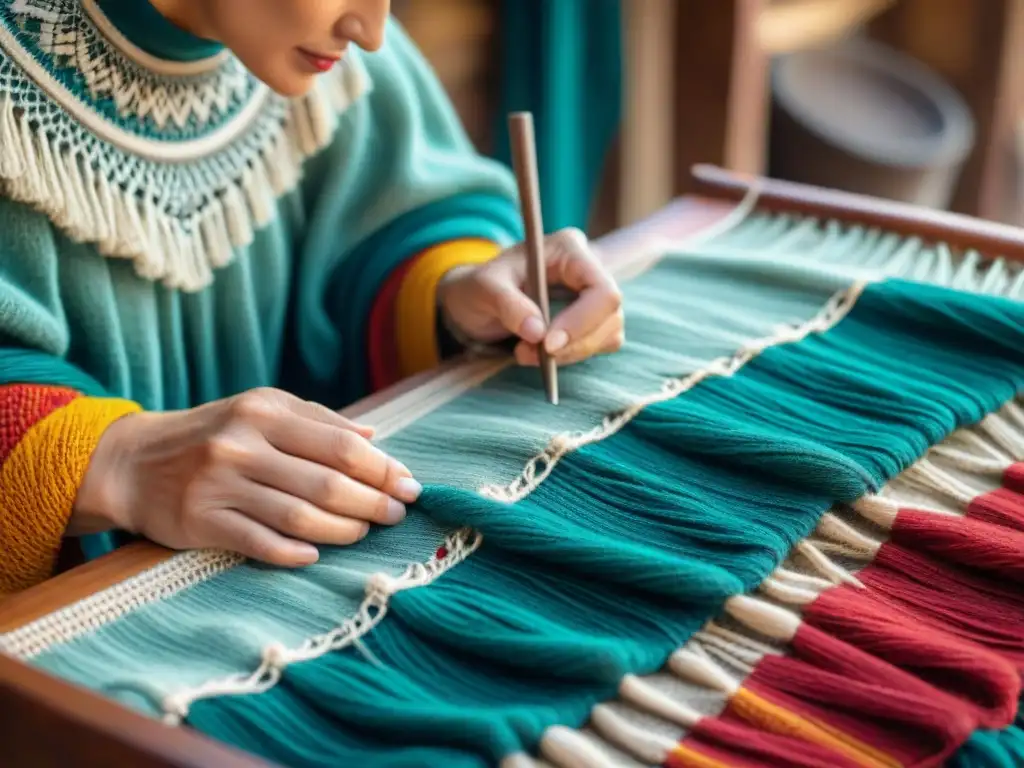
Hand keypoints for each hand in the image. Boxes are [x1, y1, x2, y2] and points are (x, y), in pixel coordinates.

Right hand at [71, 388, 420, 566]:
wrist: (133, 462)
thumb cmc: (213, 433)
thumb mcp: (261, 410)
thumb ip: (318, 420)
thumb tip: (375, 435)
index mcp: (264, 411)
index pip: (341, 445)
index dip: (383, 468)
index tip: (409, 484)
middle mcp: (242, 444)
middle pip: (327, 483)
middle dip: (373, 502)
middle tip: (398, 513)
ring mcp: (219, 484)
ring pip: (299, 517)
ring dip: (343, 530)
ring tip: (366, 532)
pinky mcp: (200, 521)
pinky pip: (259, 543)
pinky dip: (294, 552)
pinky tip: (317, 554)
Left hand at [438, 227, 623, 366]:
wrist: (472, 302)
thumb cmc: (478, 288)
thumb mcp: (483, 289)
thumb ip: (509, 305)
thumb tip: (537, 332)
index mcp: (568, 250)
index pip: (601, 288)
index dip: (582, 320)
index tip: (548, 344)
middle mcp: (587, 269)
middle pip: (610, 314)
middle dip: (573, 342)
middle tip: (530, 354)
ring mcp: (591, 295)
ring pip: (608, 333)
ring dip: (570, 353)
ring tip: (525, 353)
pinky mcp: (589, 319)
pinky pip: (599, 344)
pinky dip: (571, 356)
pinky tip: (540, 353)